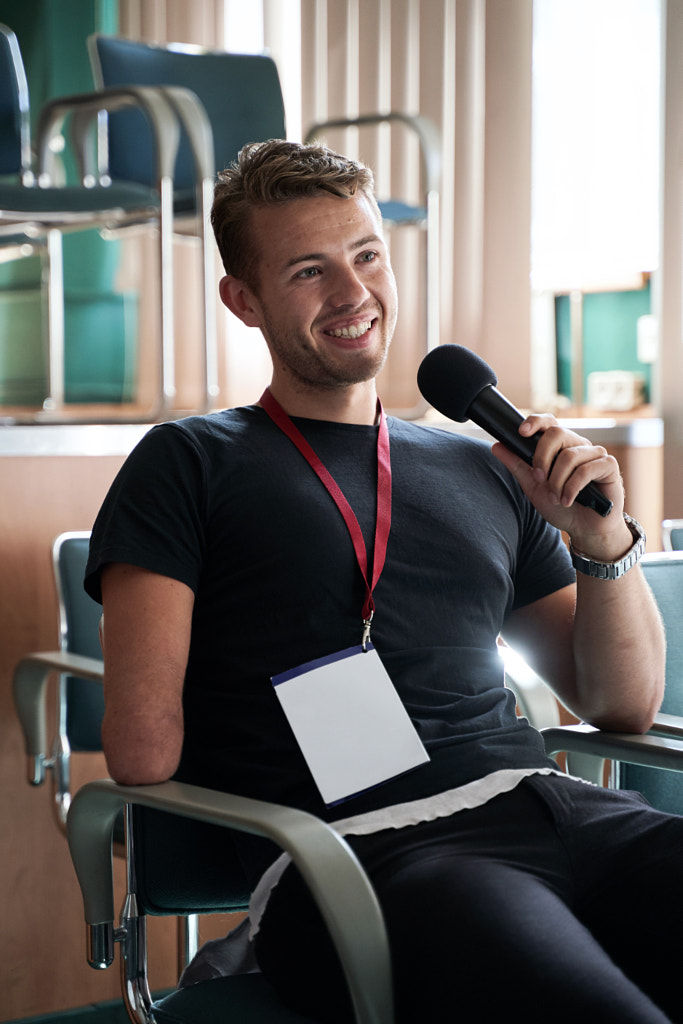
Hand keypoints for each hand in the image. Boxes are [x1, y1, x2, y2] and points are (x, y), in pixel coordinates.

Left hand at [490, 414, 631, 560]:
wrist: (584, 529)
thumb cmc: (560, 506)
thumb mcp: (533, 487)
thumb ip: (517, 466)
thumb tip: (496, 445)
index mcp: (560, 446)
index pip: (549, 422)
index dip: (536, 422)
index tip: (521, 432)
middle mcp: (578, 445)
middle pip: (557, 433)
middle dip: (542, 458)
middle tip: (539, 479)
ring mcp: (595, 454)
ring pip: (569, 455)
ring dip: (557, 481)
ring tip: (555, 498)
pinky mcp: (609, 465)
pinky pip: (587, 469)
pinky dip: (572, 488)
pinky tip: (568, 501)